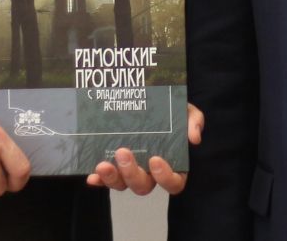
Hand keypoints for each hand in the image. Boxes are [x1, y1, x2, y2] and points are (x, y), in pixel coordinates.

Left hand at [87, 103, 202, 194]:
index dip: (165, 177)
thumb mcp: (186, 111)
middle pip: (143, 186)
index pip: (174, 183)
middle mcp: (151, 174)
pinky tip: (91, 176)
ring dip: (112, 178)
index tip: (155, 160)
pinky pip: (105, 179)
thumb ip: (194, 121)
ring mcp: (131, 172)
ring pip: (122, 185)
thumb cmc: (171, 111)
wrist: (149, 100)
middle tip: (123, 152)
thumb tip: (194, 138)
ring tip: (103, 164)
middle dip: (131, 173)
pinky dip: (99, 180)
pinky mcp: (114, 167)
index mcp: (173, 165)